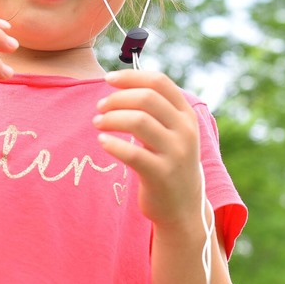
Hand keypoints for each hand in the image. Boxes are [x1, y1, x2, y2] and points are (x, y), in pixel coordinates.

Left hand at [93, 70, 202, 230]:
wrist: (184, 207)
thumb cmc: (169, 162)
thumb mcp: (173, 132)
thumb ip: (157, 110)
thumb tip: (121, 83)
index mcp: (186, 115)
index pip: (159, 82)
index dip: (131, 76)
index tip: (108, 79)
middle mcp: (185, 131)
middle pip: (146, 98)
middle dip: (117, 98)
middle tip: (100, 107)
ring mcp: (175, 153)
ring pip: (138, 121)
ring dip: (111, 118)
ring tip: (98, 123)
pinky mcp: (161, 175)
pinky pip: (132, 153)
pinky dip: (112, 144)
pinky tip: (103, 142)